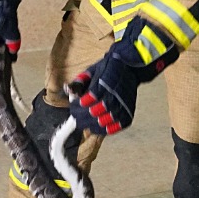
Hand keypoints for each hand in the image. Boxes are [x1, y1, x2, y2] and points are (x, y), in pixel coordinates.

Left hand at [65, 18, 177, 136]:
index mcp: (103, 83)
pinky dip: (105, 129)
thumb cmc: (109, 70)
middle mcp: (113, 96)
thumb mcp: (92, 71)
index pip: (85, 101)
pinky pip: (116, 127)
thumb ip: (79, 82)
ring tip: (86, 121)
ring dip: (91, 124)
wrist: (131, 68)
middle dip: (81, 116)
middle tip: (76, 116)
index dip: (76, 106)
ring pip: (102, 122)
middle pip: (92, 114)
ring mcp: (122, 106)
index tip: (74, 105)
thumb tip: (68, 90)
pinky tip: (99, 125)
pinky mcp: (128, 113)